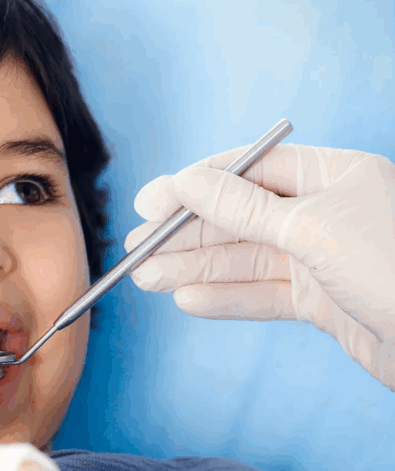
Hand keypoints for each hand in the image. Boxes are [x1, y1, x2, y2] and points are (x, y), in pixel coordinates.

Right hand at [126, 144, 394, 390]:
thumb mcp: (311, 228)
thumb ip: (243, 208)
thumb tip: (187, 182)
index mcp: (333, 175)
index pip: (248, 169)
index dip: (194, 185)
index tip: (148, 203)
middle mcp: (325, 212)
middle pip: (239, 217)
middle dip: (186, 235)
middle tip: (136, 251)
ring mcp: (323, 258)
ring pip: (244, 259)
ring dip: (193, 268)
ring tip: (146, 279)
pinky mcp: (322, 301)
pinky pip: (261, 295)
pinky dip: (224, 298)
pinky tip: (188, 299)